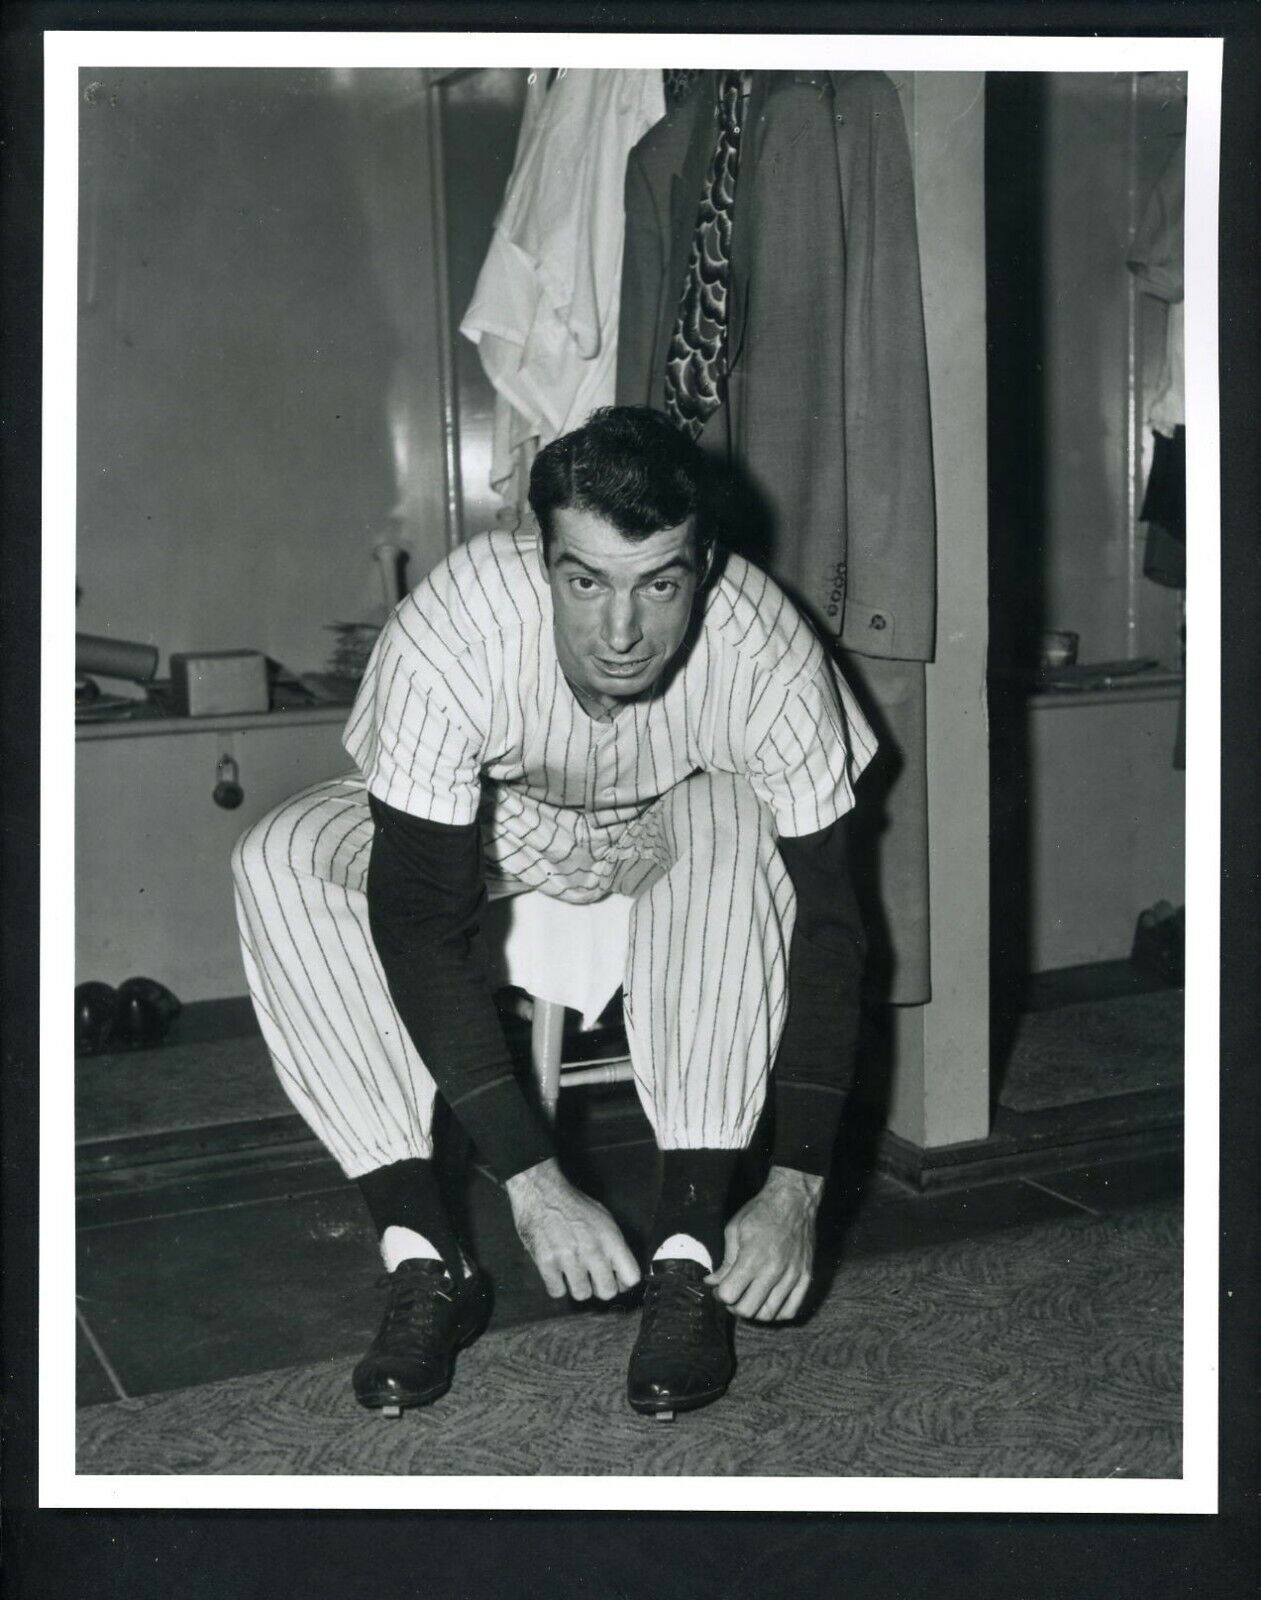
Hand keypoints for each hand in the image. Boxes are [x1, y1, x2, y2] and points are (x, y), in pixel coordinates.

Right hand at [505, 1158, 641, 1301]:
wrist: (541, 1192)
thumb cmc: (574, 1204)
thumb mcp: (604, 1219)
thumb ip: (615, 1246)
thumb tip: (621, 1271)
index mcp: (611, 1239)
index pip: (631, 1277)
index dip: (624, 1282)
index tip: (615, 1279)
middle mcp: (593, 1250)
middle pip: (607, 1292)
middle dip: (600, 1287)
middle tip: (592, 1277)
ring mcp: (569, 1258)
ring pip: (582, 1295)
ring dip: (577, 1286)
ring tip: (572, 1271)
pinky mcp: (547, 1263)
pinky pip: (557, 1292)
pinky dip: (556, 1285)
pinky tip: (556, 1270)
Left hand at [706, 1165, 822, 1321]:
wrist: (794, 1200)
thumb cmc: (761, 1211)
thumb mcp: (735, 1230)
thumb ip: (725, 1261)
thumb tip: (713, 1283)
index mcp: (753, 1257)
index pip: (729, 1295)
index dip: (719, 1295)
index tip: (718, 1288)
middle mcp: (774, 1271)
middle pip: (748, 1310)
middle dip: (733, 1307)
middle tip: (732, 1295)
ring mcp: (792, 1276)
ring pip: (769, 1314)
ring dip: (754, 1312)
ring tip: (749, 1298)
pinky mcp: (805, 1277)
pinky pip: (791, 1310)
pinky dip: (777, 1313)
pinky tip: (768, 1302)